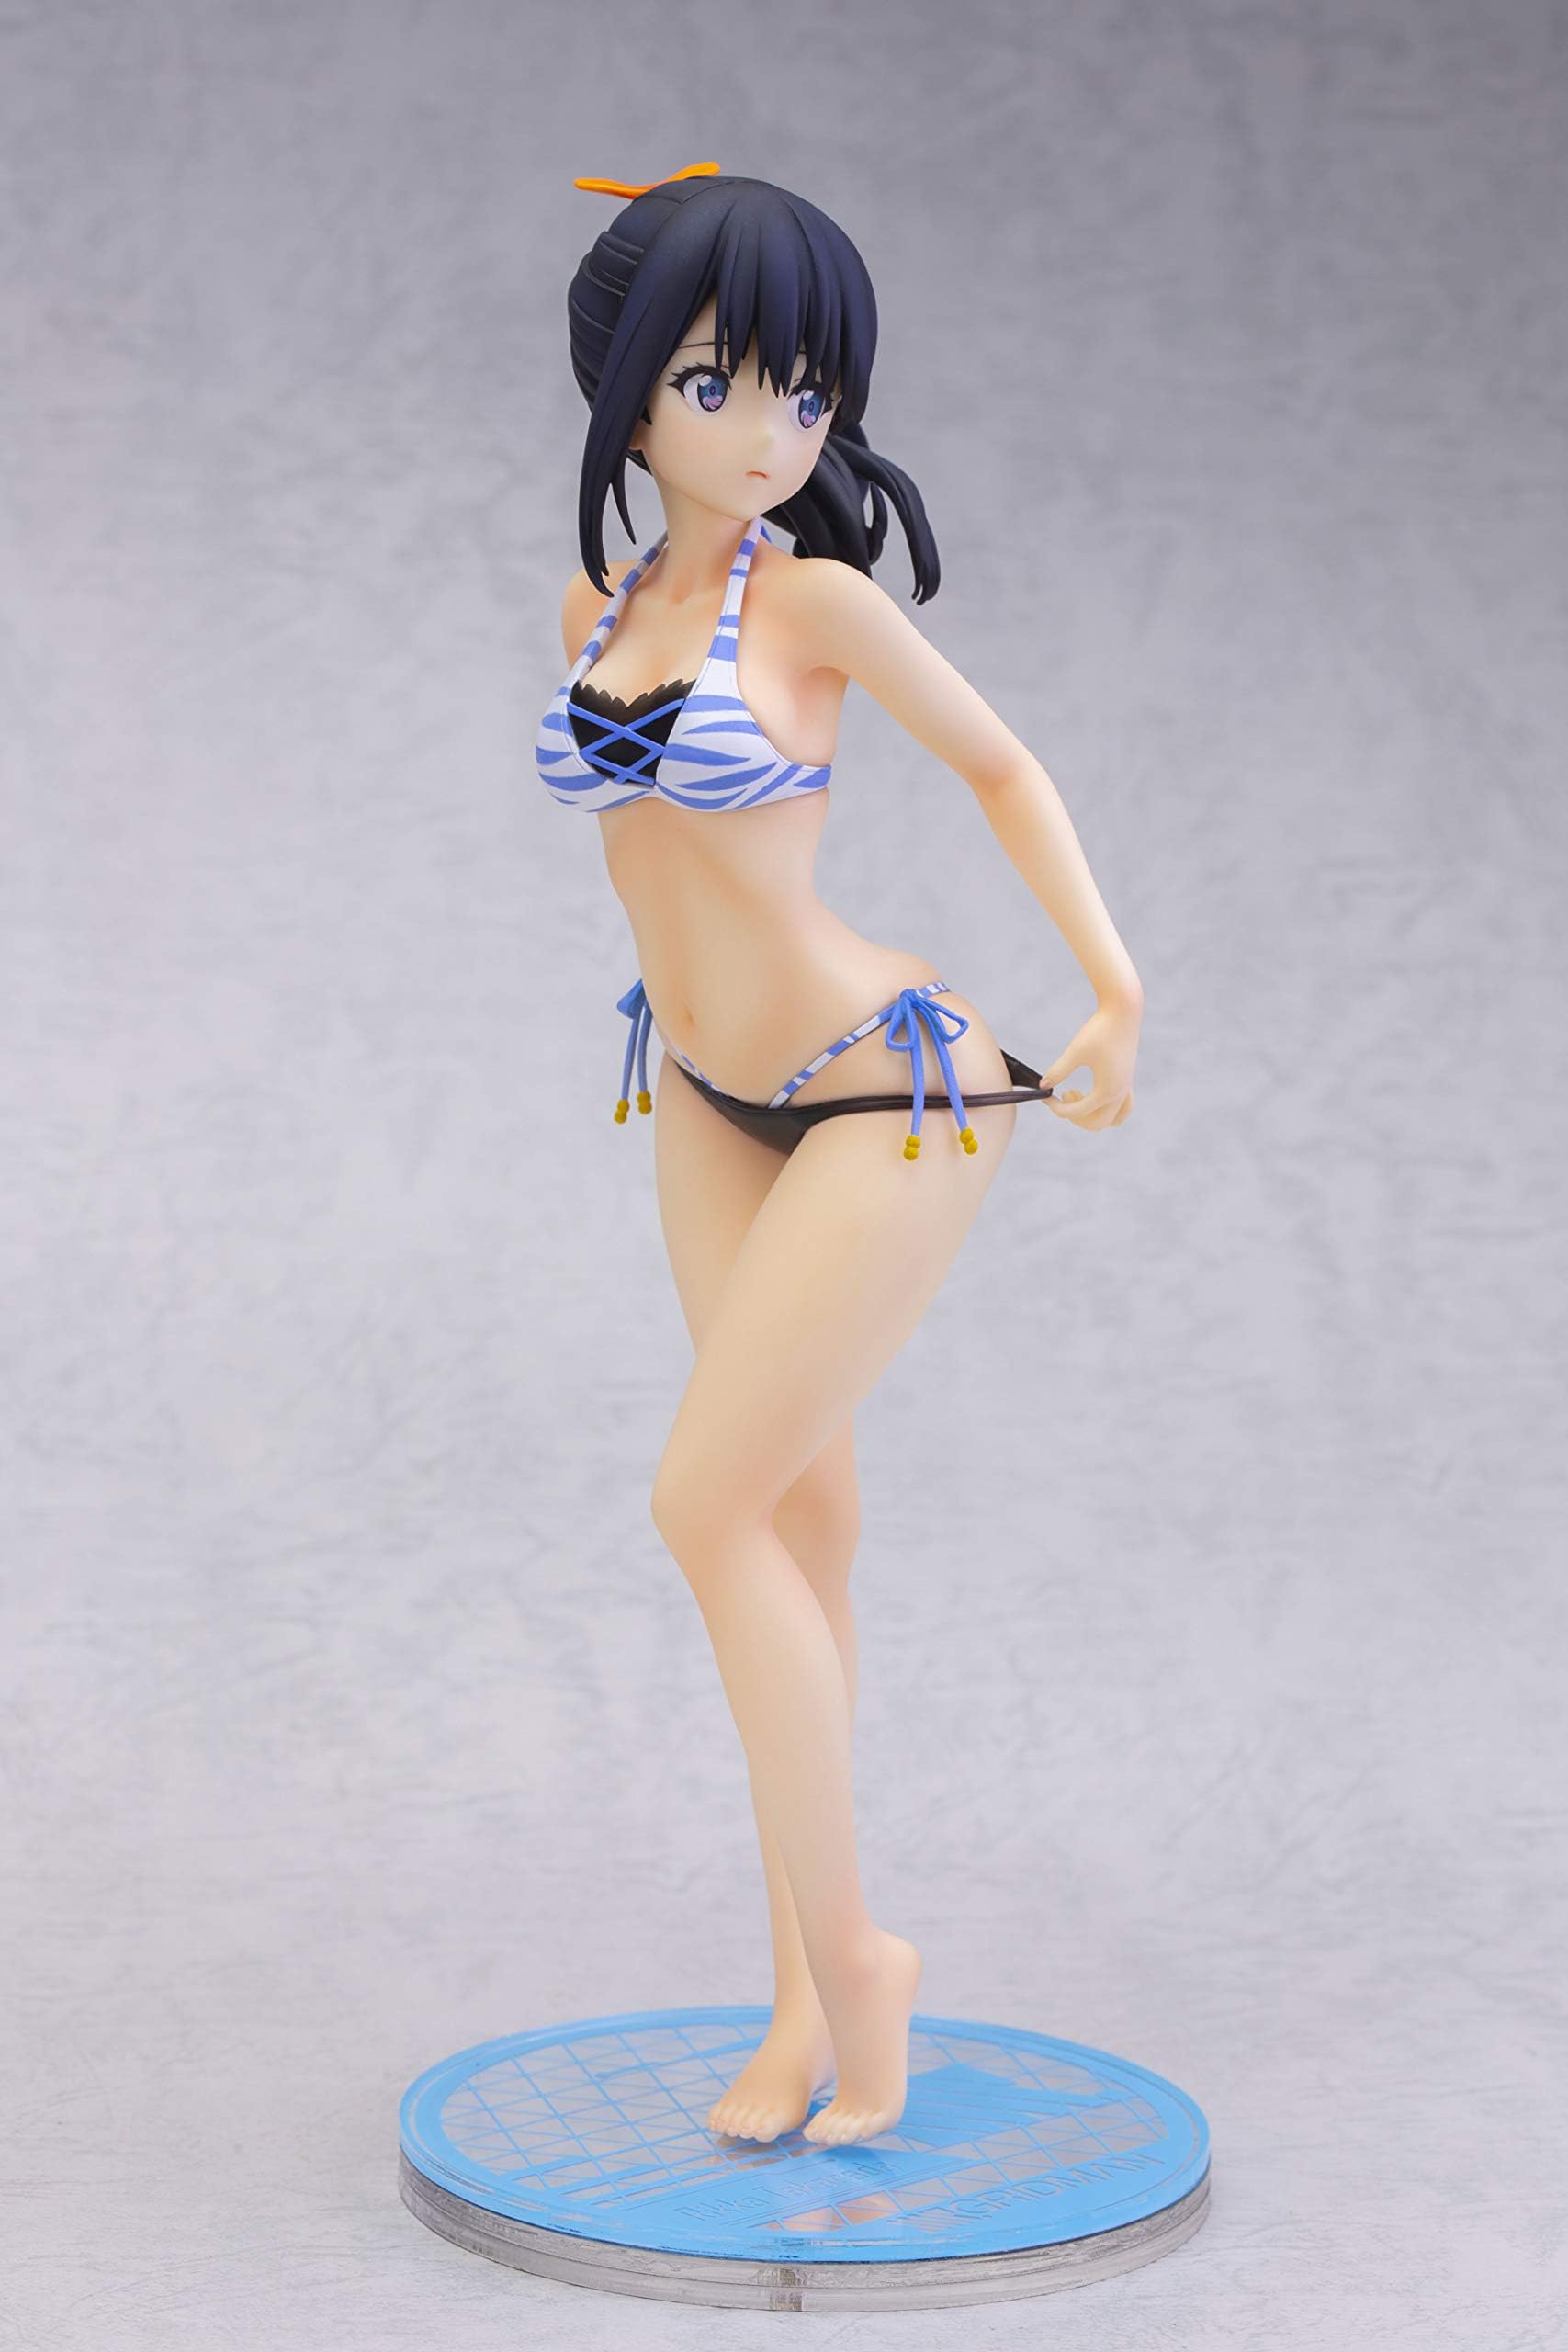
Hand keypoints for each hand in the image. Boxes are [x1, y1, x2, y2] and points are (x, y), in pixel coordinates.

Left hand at [1039, 997, 1138, 1129]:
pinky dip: (1106, 1107)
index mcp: (1107, 1091)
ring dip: (1092, 1114)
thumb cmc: (1099, 1029)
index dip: (1057, 1108)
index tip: (1045, 1097)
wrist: (1124, 1011)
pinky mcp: (1127, 1078)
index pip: (1077, 1113)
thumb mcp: (1075, 1051)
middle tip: (1061, 1096)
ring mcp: (1126, 1087)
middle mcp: (1120, 1093)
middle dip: (1075, 1116)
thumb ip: (1058, 1071)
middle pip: (1096, 1124)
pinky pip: (1121, 1106)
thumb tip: (1043, 1086)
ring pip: (1113, 1119)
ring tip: (1076, 1093)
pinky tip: (1092, 1091)